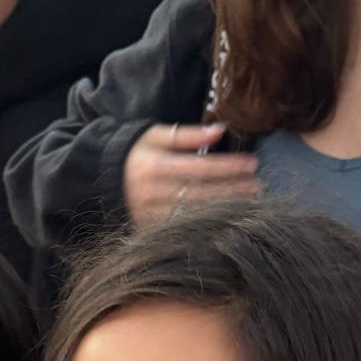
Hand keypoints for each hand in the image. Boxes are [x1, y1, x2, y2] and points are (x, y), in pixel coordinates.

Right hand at [121, 123, 260, 224]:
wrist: (102, 179)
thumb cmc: (136, 154)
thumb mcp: (156, 135)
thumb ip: (188, 135)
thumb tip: (221, 130)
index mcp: (156, 167)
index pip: (201, 168)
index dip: (229, 167)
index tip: (253, 164)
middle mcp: (153, 194)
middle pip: (202, 194)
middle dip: (233, 190)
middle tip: (258, 186)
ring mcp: (151, 215)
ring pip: (195, 214)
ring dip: (224, 209)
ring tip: (249, 203)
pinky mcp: (150, 230)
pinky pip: (183, 228)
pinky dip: (206, 223)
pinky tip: (225, 218)